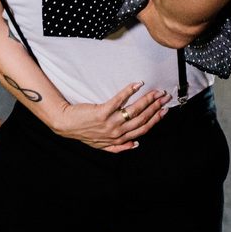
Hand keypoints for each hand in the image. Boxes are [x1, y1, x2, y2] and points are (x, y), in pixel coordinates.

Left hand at [52, 82, 169, 151]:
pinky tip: (138, 84)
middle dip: (156, 107)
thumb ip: (119, 147)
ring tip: (156, 91)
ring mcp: (110, 122)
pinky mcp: (101, 112)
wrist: (65, 125)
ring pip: (134, 111)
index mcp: (119, 140)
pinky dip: (129, 91)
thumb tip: (136, 144)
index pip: (143, 129)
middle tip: (165, 97)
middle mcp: (117, 132)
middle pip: (142, 119)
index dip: (156, 119)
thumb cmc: (83, 133)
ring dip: (148, 100)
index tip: (164, 110)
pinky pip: (118, 100)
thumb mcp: (101, 145)